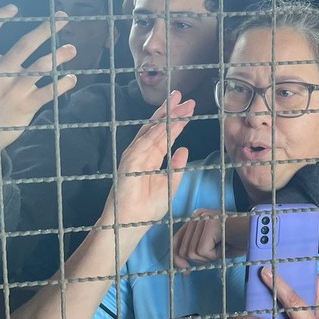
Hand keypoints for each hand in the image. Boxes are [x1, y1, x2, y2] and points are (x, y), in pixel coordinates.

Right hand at [0, 5, 77, 181]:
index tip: (15, 8)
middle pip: (23, 45)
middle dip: (45, 29)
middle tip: (63, 17)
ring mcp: (12, 90)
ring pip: (40, 67)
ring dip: (59, 56)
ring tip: (72, 49)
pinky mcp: (25, 106)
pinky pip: (48, 92)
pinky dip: (63, 84)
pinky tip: (72, 79)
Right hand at [102, 91, 194, 230]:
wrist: (132, 223)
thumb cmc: (149, 208)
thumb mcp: (170, 185)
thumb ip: (177, 168)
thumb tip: (183, 150)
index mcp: (152, 158)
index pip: (165, 134)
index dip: (177, 120)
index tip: (189, 108)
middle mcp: (143, 153)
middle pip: (157, 126)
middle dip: (170, 111)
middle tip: (182, 96)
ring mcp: (135, 155)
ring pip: (151, 129)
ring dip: (166, 116)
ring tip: (179, 102)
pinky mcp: (129, 160)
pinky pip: (145, 142)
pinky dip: (157, 130)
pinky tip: (168, 121)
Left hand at [172, 209, 249, 272]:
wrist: (256, 234)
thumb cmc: (237, 241)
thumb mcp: (211, 245)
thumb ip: (194, 249)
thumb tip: (179, 265)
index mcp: (196, 217)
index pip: (176, 240)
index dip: (178, 258)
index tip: (185, 270)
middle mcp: (197, 215)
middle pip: (182, 249)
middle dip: (198, 260)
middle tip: (215, 255)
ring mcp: (203, 219)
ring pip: (191, 253)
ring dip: (208, 257)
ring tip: (222, 247)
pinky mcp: (209, 226)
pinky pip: (202, 252)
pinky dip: (214, 255)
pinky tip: (225, 246)